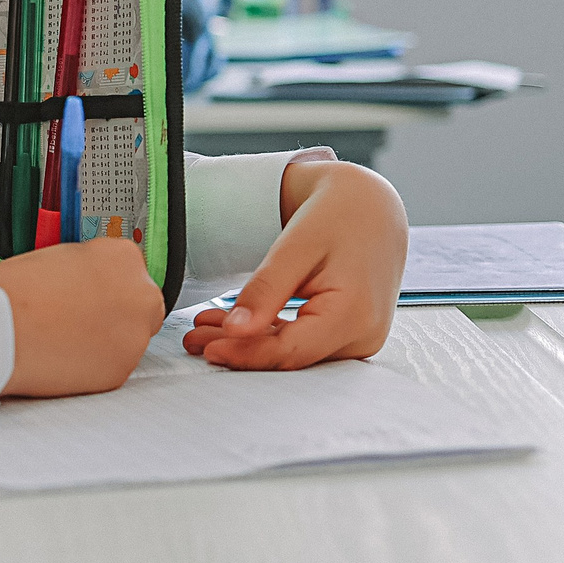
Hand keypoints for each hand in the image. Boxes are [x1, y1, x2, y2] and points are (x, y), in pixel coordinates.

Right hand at [0, 236, 165, 395]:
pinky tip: (65, 354)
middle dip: (114, 311)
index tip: (91, 291)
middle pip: (139, 304)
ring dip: (105, 338)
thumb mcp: (58, 257)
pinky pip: (113, 365)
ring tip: (65, 337)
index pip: (130, 269)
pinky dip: (94, 363)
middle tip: (80, 317)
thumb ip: (87, 269)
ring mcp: (134, 336)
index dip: (105, 282)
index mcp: (123, 257)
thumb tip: (93, 283)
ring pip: (127, 337)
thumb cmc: (14, 294)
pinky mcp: (122, 371)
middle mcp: (139, 295)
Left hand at [184, 150, 406, 368]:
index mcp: (355, 314)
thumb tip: (235, 331)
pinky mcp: (350, 334)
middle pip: (290, 356)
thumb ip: (266, 290)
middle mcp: (364, 334)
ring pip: (294, 352)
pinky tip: (234, 326)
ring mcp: (360, 337)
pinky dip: (268, 335)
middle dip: (240, 349)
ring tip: (205, 330)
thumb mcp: (295, 246)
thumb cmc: (339, 216)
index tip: (208, 348)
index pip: (290, 350)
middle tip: (193, 340)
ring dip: (250, 343)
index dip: (246, 354)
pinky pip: (304, 343)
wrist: (370, 207)